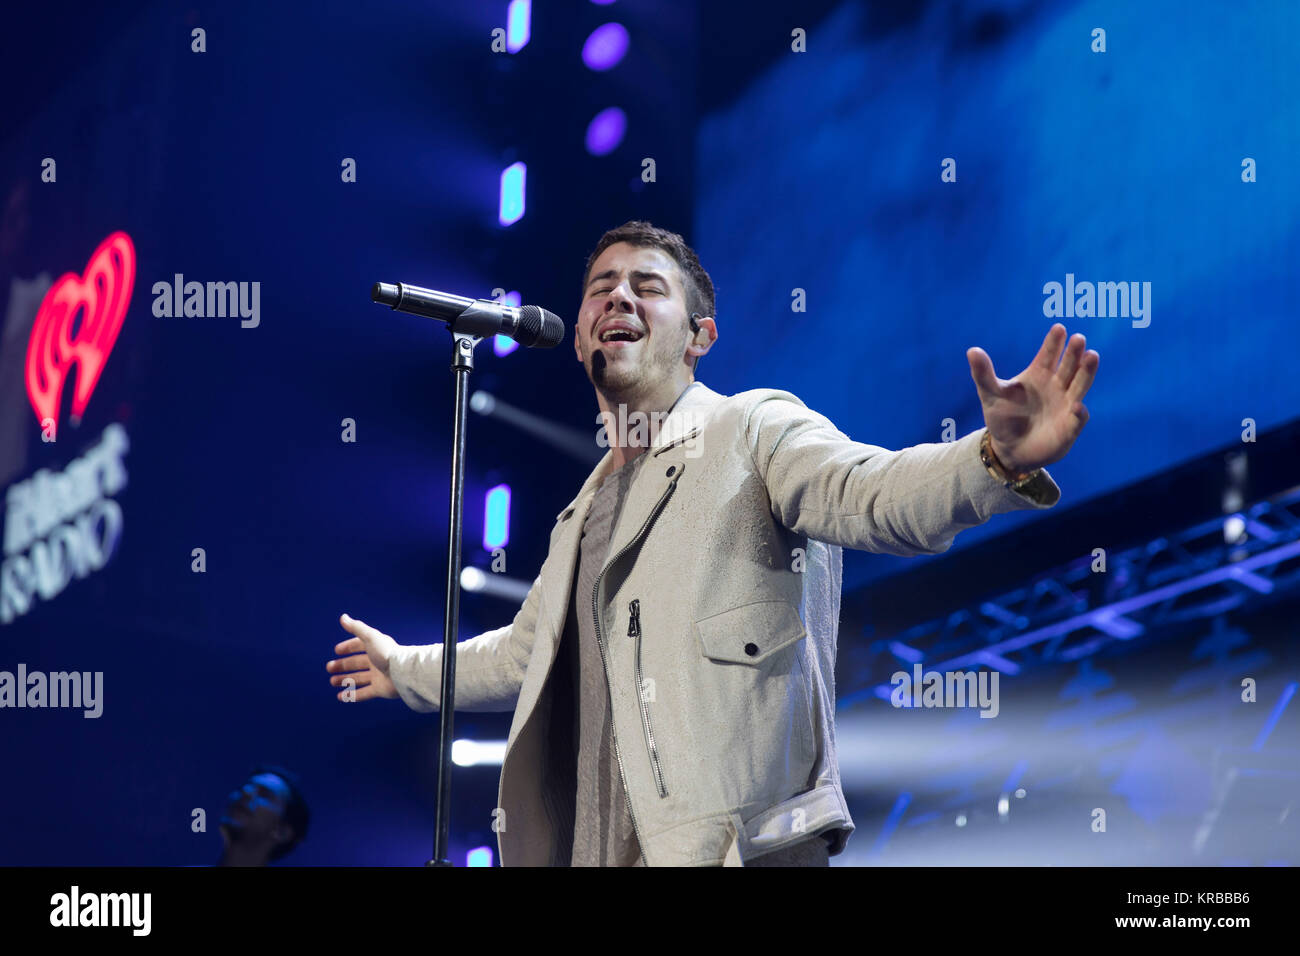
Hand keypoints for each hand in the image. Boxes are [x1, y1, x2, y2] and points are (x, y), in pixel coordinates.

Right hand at [327, 613, 399, 701]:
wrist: (402, 673)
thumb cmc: (386, 653)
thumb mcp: (370, 637)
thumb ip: (356, 627)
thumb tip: (343, 617)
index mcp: (376, 648)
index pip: (360, 646)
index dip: (348, 647)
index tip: (336, 651)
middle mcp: (377, 661)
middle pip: (357, 663)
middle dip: (342, 665)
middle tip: (329, 668)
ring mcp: (379, 676)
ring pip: (359, 678)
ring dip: (345, 680)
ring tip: (332, 681)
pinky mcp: (380, 689)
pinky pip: (364, 693)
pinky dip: (352, 695)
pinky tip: (340, 697)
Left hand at [966, 323, 1098, 473]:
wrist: (1010, 448)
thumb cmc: (1002, 416)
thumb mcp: (990, 394)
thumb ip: (983, 374)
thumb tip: (972, 351)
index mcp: (1039, 373)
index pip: (1049, 354)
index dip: (1054, 342)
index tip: (1059, 328)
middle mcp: (1057, 385)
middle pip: (1069, 365)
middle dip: (1074, 353)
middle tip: (1079, 339)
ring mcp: (1066, 405)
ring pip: (1080, 385)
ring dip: (1086, 372)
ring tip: (1092, 356)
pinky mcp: (1069, 427)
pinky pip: (1077, 419)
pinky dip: (1079, 413)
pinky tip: (1078, 407)